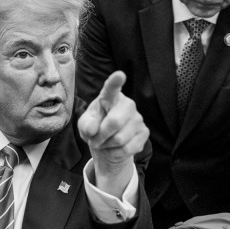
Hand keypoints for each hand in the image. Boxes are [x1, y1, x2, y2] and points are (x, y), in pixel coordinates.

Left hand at [77, 71, 148, 197]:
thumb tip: (93, 129)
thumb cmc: (95, 128)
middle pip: (115, 122)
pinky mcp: (144, 132)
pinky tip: (114, 148)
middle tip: (94, 140)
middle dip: (101, 135)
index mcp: (110, 98)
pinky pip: (128, 148)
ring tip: (104, 143)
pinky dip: (116, 153)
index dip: (115, 82)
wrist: (108, 144)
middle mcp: (127, 104)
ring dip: (107, 146)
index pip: (112, 89)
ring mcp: (138, 118)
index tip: (119, 75)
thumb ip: (86, 125)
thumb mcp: (85, 126)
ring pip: (120, 139)